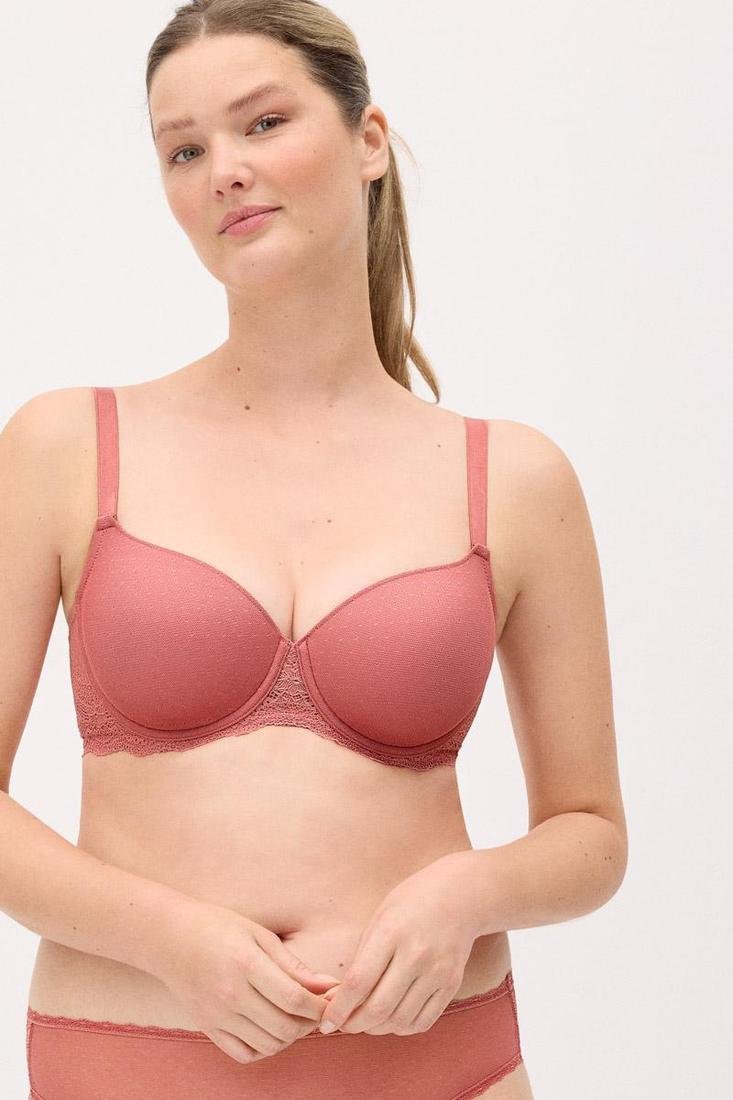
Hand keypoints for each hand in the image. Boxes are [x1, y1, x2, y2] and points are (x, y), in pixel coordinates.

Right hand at [154, 899, 339, 1063]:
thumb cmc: (217, 927)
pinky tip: (270, 1030)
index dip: (319, 1006)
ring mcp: (217, 1016)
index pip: (294, 998)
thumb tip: (327, 985)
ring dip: (290, 1037)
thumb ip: (293, 964)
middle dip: (310, 1023)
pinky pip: (243, 1054)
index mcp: (246, 964)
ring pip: (268, 1045)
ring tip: (296, 1018)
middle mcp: (231, 995)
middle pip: (284, 1027)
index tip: (331, 1001)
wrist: (169, 938)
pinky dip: (264, 1049)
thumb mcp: (258, 934)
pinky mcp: (207, 1027)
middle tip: (317, 1011)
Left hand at [317, 854, 478, 1036]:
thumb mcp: (380, 917)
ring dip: (377, 1028)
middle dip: (354, 1024)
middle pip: (379, 1008)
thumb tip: (339, 997)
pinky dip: (402, 1028)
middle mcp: (416, 955)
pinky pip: (423, 1021)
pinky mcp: (452, 984)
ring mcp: (437, 972)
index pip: (359, 981)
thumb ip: (362, 956)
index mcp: (392, 932)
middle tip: (343, 1025)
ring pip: (400, 1020)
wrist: (461, 894)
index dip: (339, 1008)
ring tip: (366, 1020)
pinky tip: (392, 1018)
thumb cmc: (412, 902)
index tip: (325, 1021)